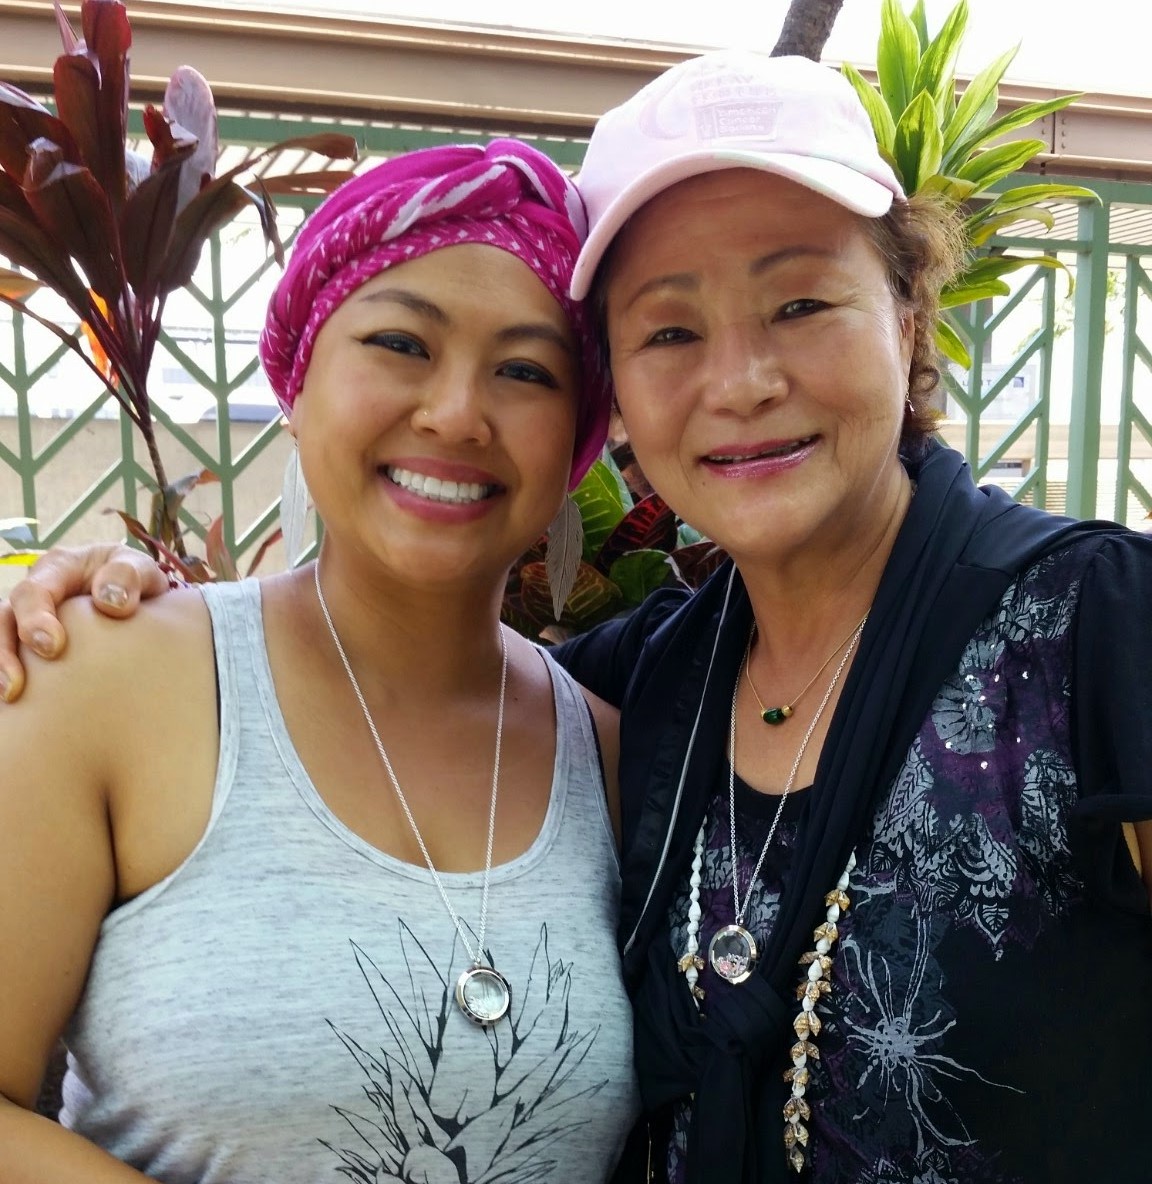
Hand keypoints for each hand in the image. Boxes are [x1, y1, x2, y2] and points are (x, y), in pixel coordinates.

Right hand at [0, 545, 169, 701]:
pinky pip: (13, 656)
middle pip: (6, 616)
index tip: (52, 647)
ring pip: (2, 636)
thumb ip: (128, 576)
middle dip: (7, 649)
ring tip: (10, 695)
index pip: (34, 591)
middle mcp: (36, 592)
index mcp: (60, 568)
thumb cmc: (134, 580)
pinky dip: (9, 674)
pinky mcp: (31, 643)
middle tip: (18, 684)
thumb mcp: (140, 569)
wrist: (134, 594)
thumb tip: (111, 602)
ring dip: (1, 666)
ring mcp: (29, 617)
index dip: (35, 618)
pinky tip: (16, 701)